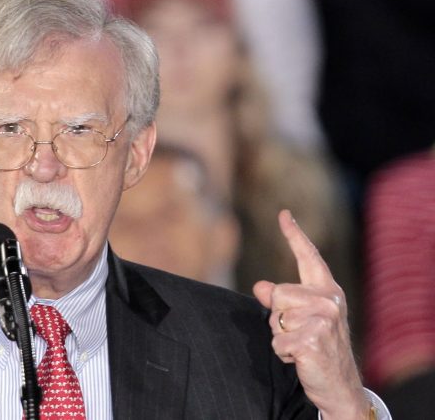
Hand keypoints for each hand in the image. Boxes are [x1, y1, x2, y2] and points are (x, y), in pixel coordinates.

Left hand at [253, 210, 367, 419]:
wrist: (340, 386)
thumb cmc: (318, 349)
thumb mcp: (301, 321)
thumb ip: (281, 301)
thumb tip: (260, 286)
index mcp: (327, 291)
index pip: (308, 257)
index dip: (294, 235)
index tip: (284, 214)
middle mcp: (329, 300)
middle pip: (278, 294)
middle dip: (278, 318)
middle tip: (299, 335)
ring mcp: (323, 319)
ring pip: (275, 320)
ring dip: (281, 338)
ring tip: (302, 347)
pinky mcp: (313, 339)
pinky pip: (277, 342)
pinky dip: (283, 354)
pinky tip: (301, 359)